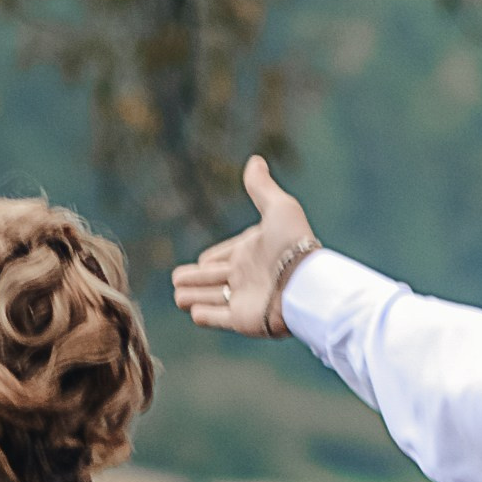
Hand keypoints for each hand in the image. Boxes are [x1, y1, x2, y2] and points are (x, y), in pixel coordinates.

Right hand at [169, 155, 317, 338]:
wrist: (304, 283)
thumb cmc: (293, 243)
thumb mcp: (278, 207)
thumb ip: (262, 188)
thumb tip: (255, 161)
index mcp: (251, 252)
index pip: (225, 255)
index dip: (213, 257)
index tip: (202, 259)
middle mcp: (246, 276)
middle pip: (214, 277)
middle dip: (196, 277)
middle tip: (177, 278)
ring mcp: (243, 299)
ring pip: (211, 297)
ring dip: (194, 296)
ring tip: (178, 296)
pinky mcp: (242, 320)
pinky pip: (218, 317)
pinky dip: (205, 314)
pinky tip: (193, 312)